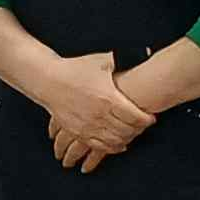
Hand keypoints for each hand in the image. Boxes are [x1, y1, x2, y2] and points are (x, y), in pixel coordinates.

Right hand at [40, 52, 152, 170]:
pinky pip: (99, 146)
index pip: (135, 116)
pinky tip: (118, 145)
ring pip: (115, 141)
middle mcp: (99, 115)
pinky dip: (112, 148)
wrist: (49, 80)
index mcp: (108, 98)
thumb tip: (145, 51)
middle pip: (127, 131)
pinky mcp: (78, 132)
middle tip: (143, 126)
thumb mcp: (101, 61)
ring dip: (127, 140)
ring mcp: (88, 126)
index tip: (151, 118)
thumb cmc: (75, 69)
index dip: (147, 120)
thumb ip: (123, 60)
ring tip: (132, 134)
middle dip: (138, 130)